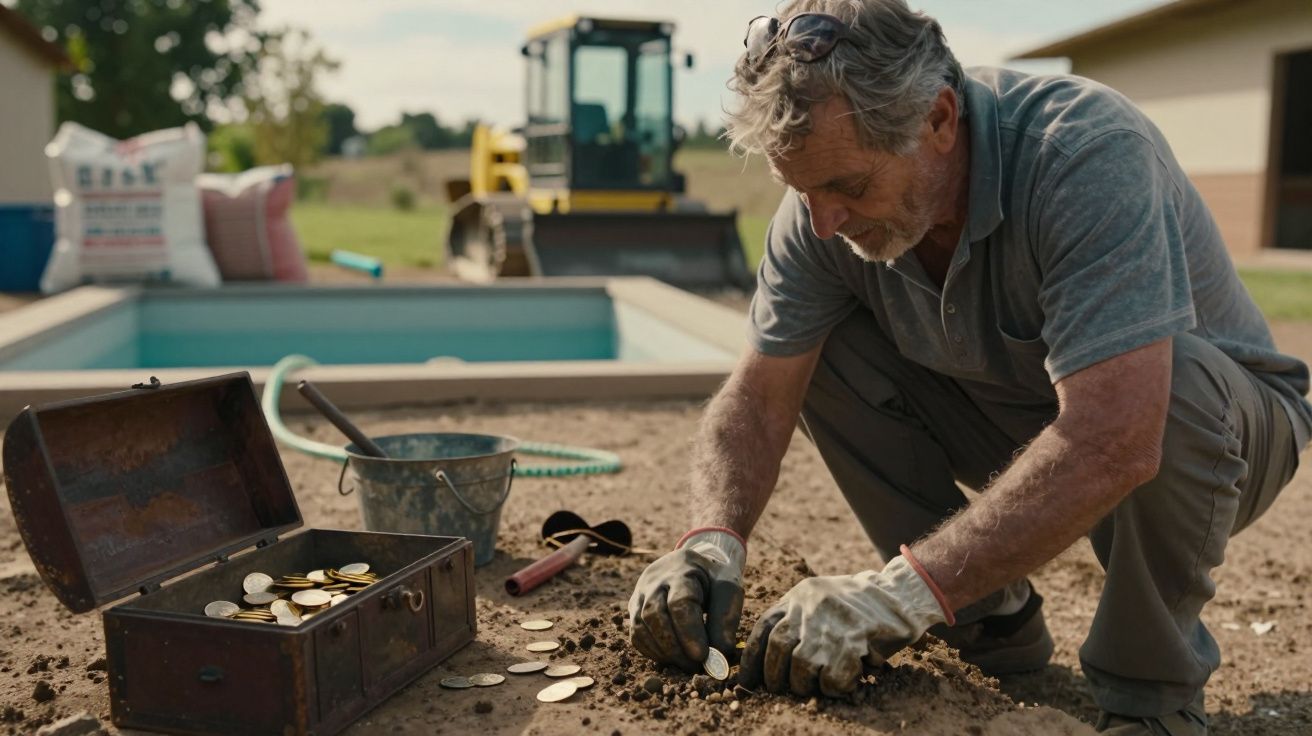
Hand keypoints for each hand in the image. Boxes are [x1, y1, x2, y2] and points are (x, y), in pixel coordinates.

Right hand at [628, 530, 745, 671]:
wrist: (693, 564)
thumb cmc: (713, 579)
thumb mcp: (728, 590)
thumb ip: (725, 620)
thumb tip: (719, 656)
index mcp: (682, 570)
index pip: (679, 603)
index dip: (689, 632)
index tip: (703, 656)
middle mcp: (654, 580)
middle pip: (654, 616)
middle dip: (676, 647)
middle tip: (695, 666)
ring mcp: (640, 593)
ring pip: (641, 626)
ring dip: (664, 652)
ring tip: (686, 664)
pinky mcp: (634, 607)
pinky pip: (635, 634)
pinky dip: (652, 651)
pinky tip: (671, 658)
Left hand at [740, 556, 946, 696]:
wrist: (900, 595)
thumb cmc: (858, 605)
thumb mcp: (820, 599)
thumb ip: (796, 619)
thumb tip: (770, 659)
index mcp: (799, 596)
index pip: (763, 629)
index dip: (751, 659)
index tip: (745, 681)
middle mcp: (810, 607)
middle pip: (778, 649)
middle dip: (776, 676)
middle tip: (783, 688)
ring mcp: (831, 623)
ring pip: (801, 666)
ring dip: (804, 684)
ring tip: (816, 685)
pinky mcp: (853, 640)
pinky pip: (832, 677)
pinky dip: (833, 687)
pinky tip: (843, 683)